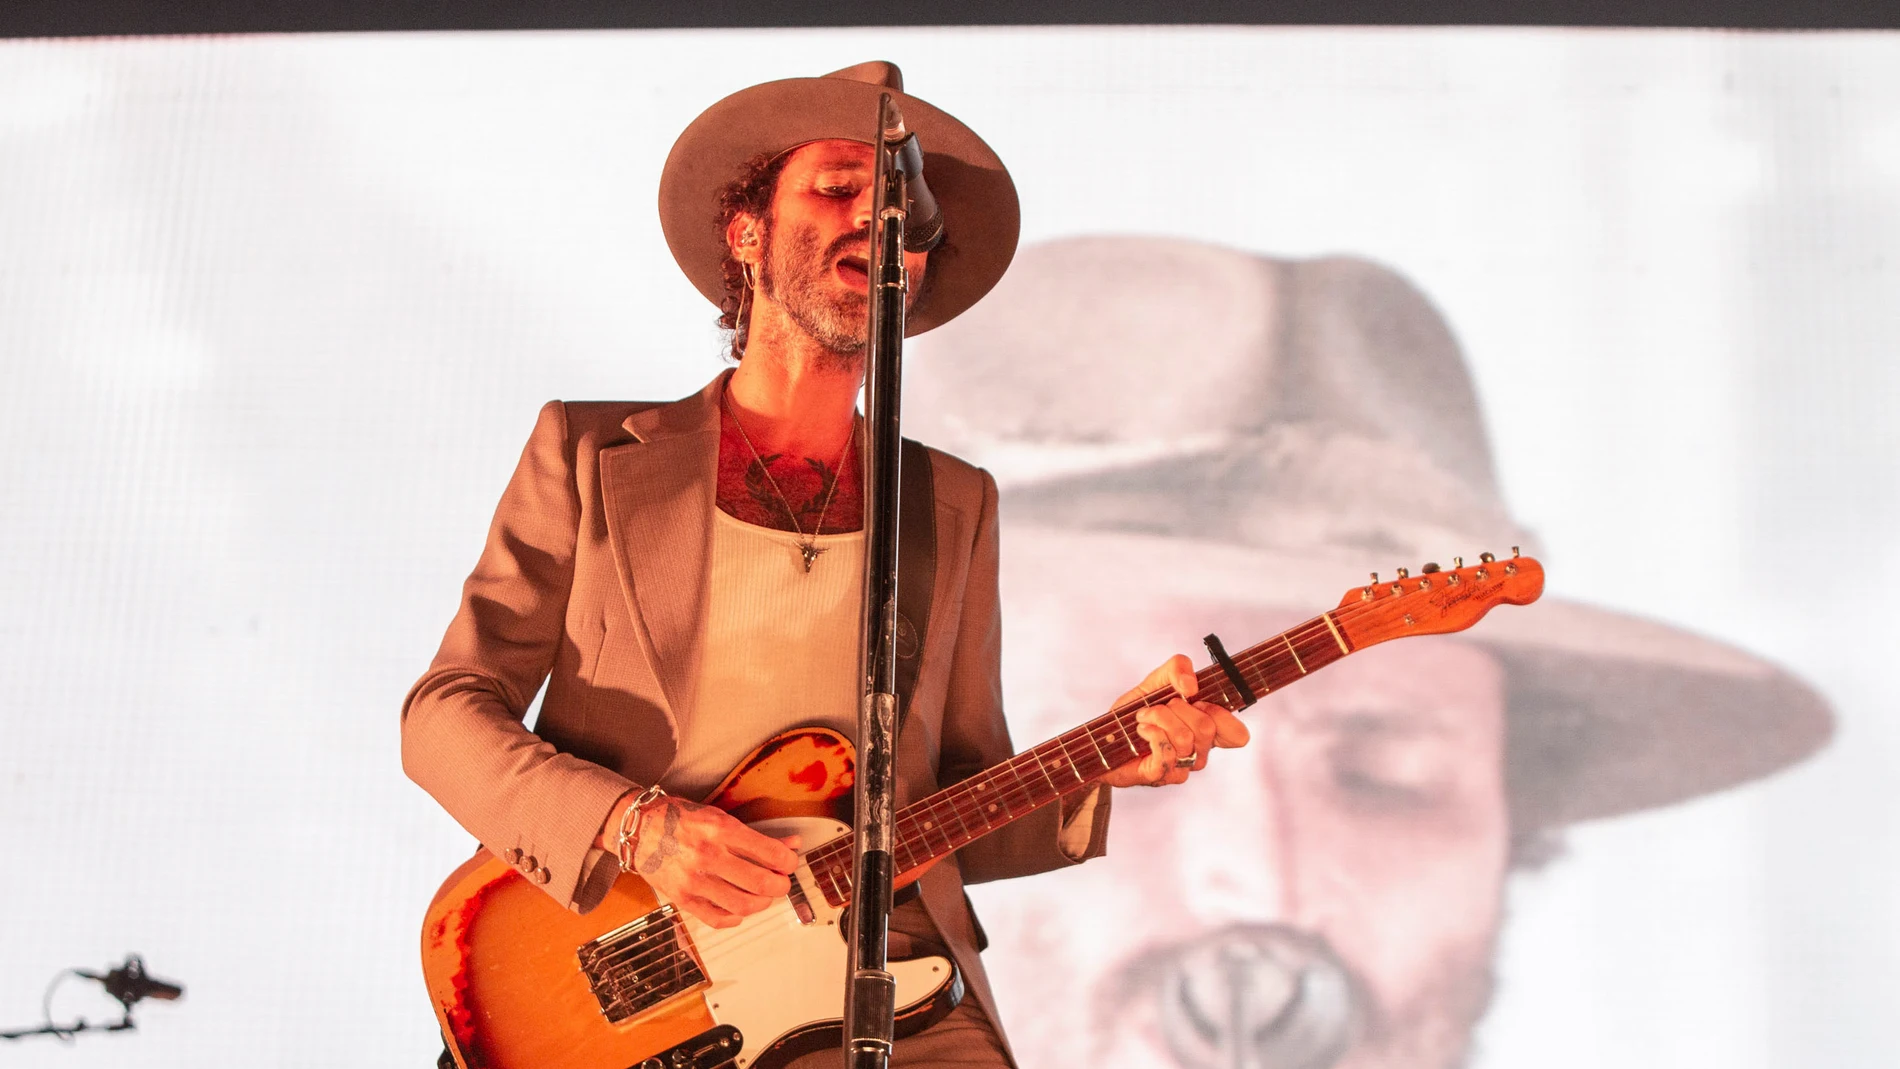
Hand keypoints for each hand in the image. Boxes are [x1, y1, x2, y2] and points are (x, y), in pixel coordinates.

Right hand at [606, 795, 802, 927]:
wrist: (638, 829)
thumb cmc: (680, 819)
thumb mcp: (719, 817)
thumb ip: (756, 835)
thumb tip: (791, 844)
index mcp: (719, 830)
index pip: (770, 853)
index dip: (788, 861)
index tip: (789, 862)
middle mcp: (707, 856)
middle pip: (760, 883)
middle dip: (780, 886)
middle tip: (781, 882)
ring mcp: (693, 880)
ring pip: (742, 905)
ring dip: (762, 904)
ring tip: (763, 896)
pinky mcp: (681, 898)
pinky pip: (716, 918)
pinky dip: (734, 918)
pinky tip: (739, 910)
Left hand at [1100, 654, 1250, 788]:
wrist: (1104, 736)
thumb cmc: (1135, 711)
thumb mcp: (1157, 680)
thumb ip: (1179, 668)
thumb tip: (1191, 686)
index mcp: (1208, 730)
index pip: (1238, 735)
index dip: (1220, 714)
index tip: (1196, 701)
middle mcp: (1200, 751)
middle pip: (1207, 728)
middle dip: (1176, 708)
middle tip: (1158, 707)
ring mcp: (1183, 767)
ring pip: (1185, 738)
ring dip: (1158, 718)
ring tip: (1143, 718)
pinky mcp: (1162, 776)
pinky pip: (1167, 753)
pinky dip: (1151, 734)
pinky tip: (1141, 731)